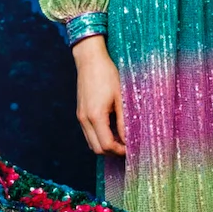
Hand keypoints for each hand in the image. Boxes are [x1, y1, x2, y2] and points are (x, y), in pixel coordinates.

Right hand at [72, 35, 125, 155]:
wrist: (89, 60)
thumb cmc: (107, 75)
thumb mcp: (120, 97)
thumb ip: (124, 121)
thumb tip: (129, 139)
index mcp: (95, 116)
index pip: (107, 145)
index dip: (120, 150)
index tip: (132, 148)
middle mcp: (84, 119)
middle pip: (97, 149)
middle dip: (112, 152)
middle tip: (127, 147)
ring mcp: (80, 117)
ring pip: (91, 143)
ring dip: (105, 145)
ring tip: (121, 139)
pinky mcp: (80, 113)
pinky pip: (88, 133)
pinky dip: (99, 137)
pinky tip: (112, 129)